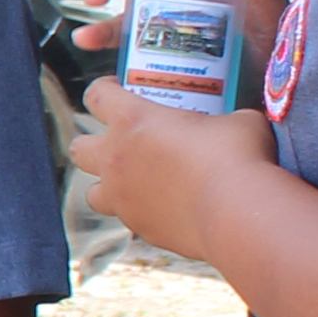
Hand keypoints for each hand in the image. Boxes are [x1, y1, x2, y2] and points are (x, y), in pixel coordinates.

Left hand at [69, 78, 278, 263]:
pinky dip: (140, 211)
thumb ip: (222, 119)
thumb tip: (235, 125)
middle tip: (118, 142)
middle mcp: (116, 159)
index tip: (115, 89)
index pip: (97, 96)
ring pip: (93, 192)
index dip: (103, 89)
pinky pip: (129, 218)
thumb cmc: (236, 157)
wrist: (237, 213)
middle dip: (93, 144)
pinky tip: (164, 207)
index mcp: (132, 121)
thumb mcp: (236, 121)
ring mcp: (123, 198)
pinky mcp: (140, 228)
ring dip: (108, 185)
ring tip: (133, 182)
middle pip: (80, 148)